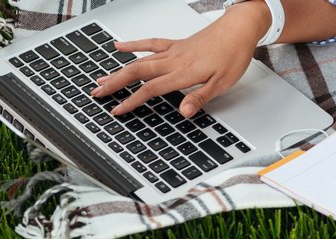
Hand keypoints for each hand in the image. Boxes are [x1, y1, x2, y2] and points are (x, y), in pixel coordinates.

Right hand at [90, 2, 270, 116]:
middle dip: (114, 84)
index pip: (150, 90)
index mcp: (183, 73)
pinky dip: (133, 45)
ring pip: (139, 60)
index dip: (131, 101)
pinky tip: (119, 46)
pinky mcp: (176, 44)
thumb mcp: (223, 83)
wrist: (239, 29)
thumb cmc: (233, 55)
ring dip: (119, 70)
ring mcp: (173, 51)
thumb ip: (200, 97)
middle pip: (137, 73)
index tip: (116, 110)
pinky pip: (150, 43)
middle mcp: (174, 61)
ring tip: (102, 78)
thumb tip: (184, 112)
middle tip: (96, 93)